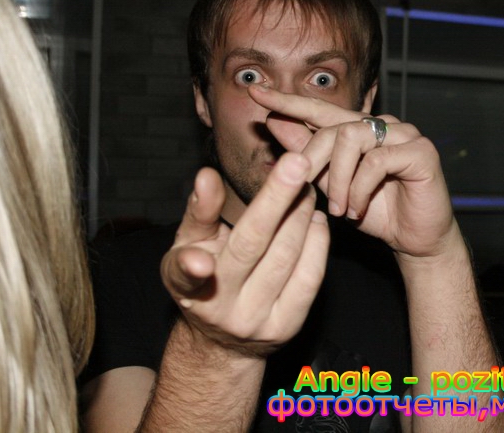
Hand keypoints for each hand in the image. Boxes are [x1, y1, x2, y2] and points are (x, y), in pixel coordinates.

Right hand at [160, 154, 329, 355]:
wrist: (225, 340)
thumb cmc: (204, 275)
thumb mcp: (189, 245)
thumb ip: (199, 211)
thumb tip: (206, 176)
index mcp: (186, 287)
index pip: (187, 273)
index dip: (191, 267)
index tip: (201, 261)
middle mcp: (220, 310)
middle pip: (252, 248)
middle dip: (277, 200)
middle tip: (297, 163)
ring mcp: (257, 322)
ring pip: (285, 258)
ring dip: (301, 215)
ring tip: (306, 187)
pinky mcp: (288, 326)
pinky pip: (309, 278)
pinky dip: (317, 243)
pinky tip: (316, 219)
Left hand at [248, 85, 458, 259]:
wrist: (416, 241)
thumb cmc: (376, 213)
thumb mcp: (331, 185)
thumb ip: (308, 154)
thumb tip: (274, 122)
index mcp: (360, 130)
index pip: (319, 110)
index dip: (288, 101)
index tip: (255, 92)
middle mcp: (383, 125)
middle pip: (333, 128)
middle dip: (311, 161)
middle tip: (300, 189)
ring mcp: (405, 134)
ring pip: (352, 139)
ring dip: (337, 180)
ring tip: (338, 209)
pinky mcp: (421, 151)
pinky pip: (376, 161)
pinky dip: (359, 189)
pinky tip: (356, 210)